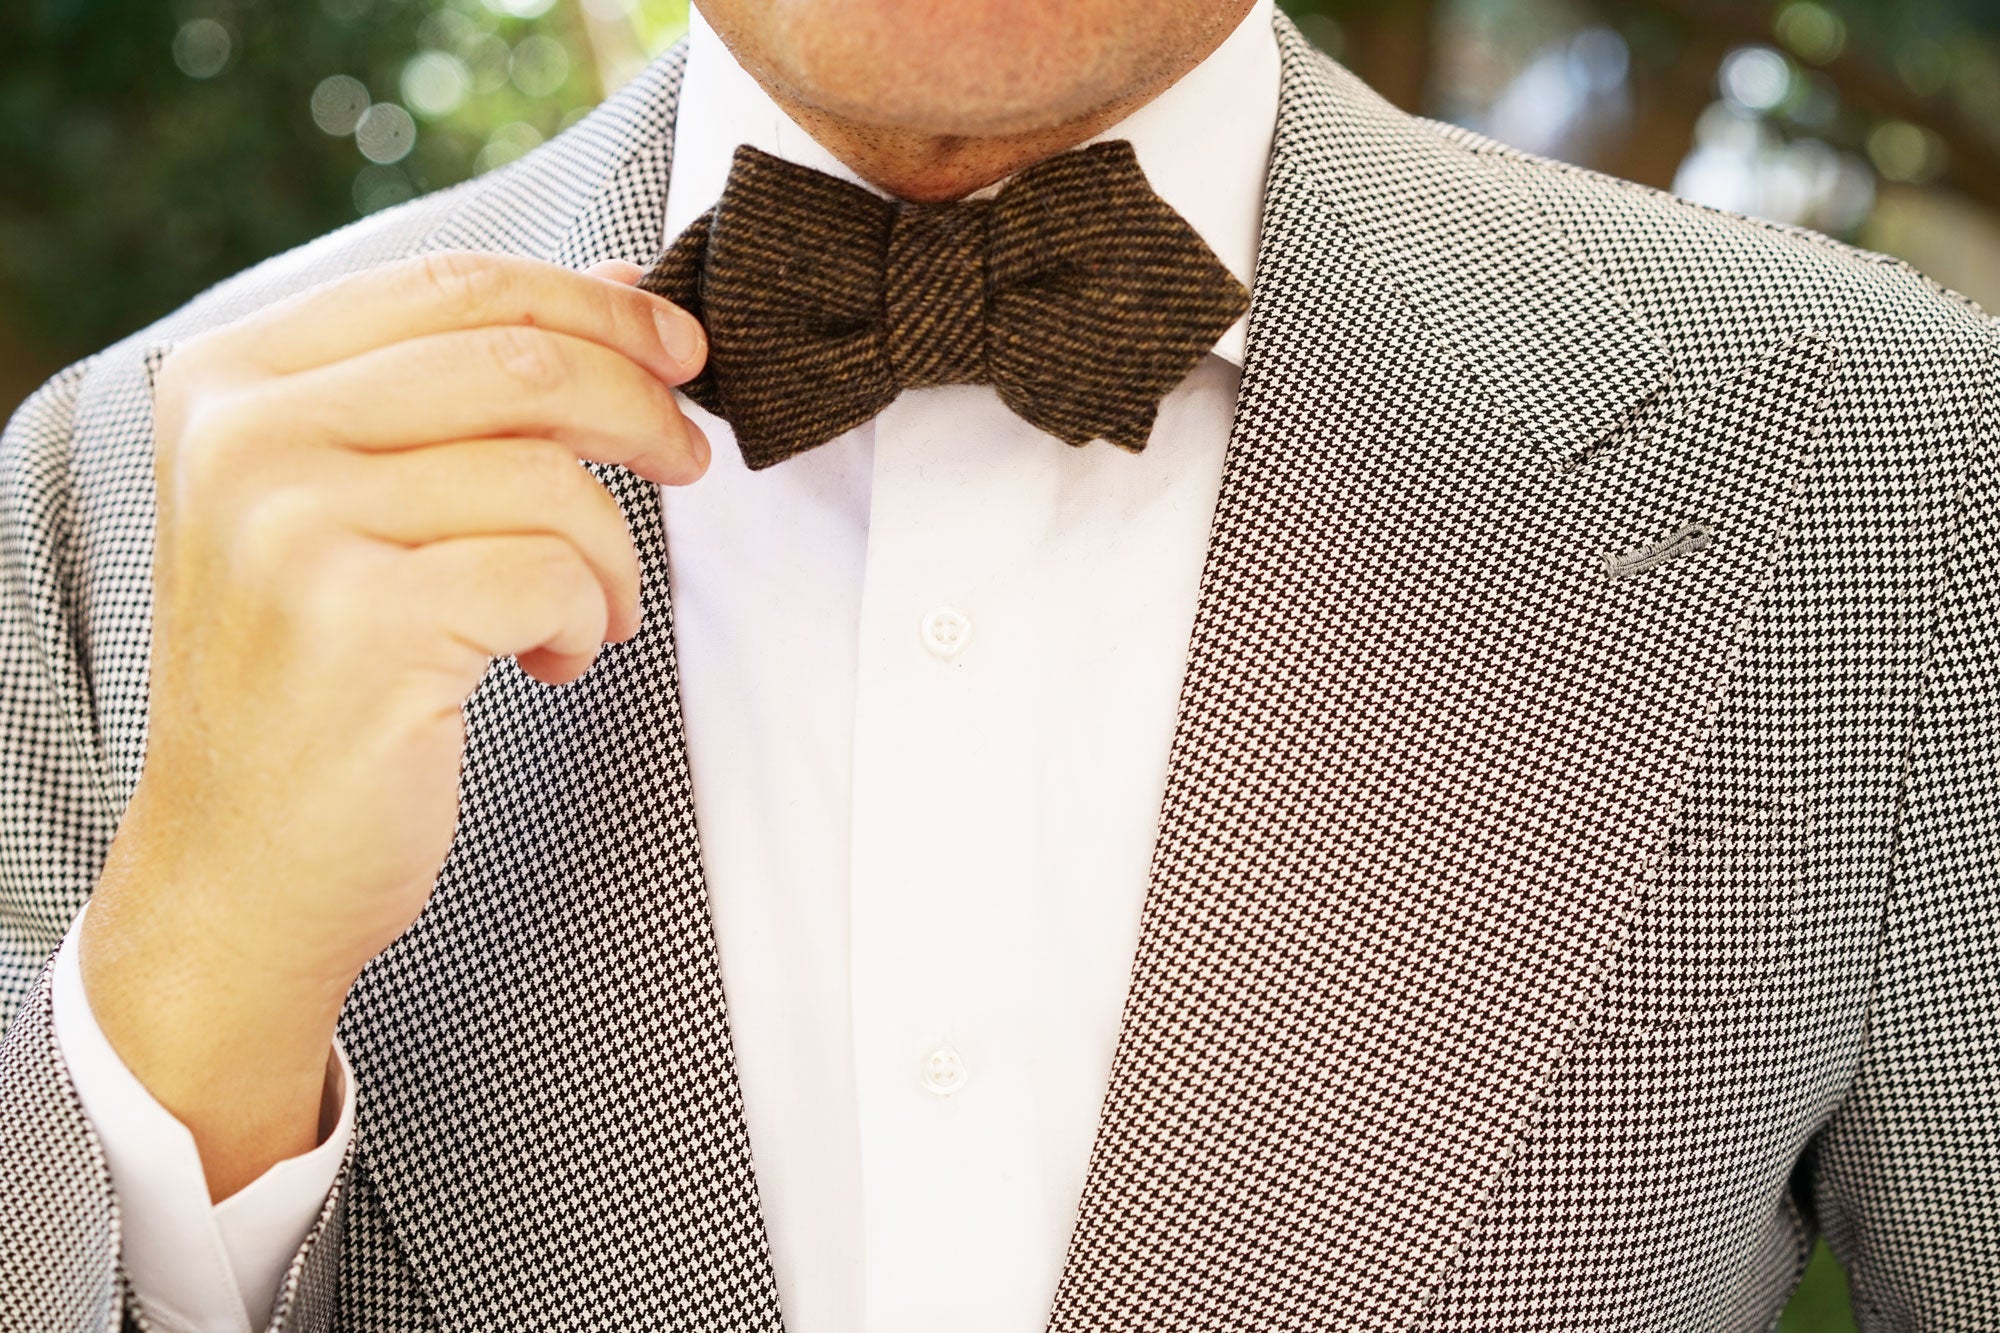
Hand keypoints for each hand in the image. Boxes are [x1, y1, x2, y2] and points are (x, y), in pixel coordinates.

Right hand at [78, 252, 708, 1198]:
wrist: (243, 869)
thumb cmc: (319, 680)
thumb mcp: (357, 504)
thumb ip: (464, 389)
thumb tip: (617, 288)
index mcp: (235, 381)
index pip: (456, 283)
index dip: (594, 304)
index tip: (678, 345)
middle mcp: (245, 437)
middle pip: (521, 360)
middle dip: (642, 407)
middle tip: (690, 460)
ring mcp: (292, 527)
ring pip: (552, 479)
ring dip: (610, 555)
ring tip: (584, 613)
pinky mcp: (362, 623)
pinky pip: (553, 575)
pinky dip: (584, 622)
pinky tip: (545, 664)